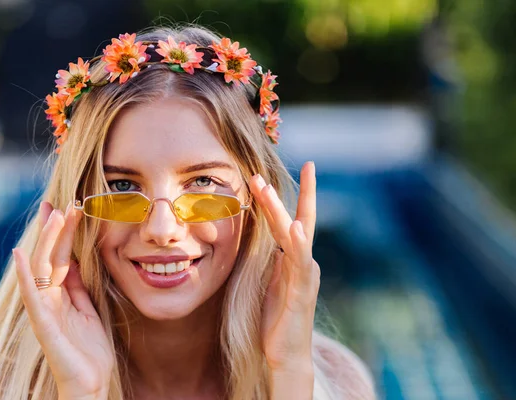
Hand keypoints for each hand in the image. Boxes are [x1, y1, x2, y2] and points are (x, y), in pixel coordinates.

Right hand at [13, 201, 113, 399]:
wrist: (91, 383)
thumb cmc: (89, 349)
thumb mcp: (88, 309)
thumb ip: (79, 287)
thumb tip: (77, 261)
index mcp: (61, 294)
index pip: (62, 256)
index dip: (64, 233)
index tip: (68, 207)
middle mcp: (49, 298)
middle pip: (51, 256)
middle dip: (56, 229)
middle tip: (62, 202)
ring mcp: (44, 310)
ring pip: (42, 268)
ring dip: (47, 241)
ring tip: (53, 216)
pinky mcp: (43, 324)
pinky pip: (32, 296)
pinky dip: (25, 275)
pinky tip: (20, 256)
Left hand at [250, 162, 318, 373]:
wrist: (286, 353)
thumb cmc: (277, 318)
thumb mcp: (270, 281)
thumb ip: (271, 259)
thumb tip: (266, 238)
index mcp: (293, 259)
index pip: (287, 220)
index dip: (278, 197)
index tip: (265, 174)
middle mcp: (303, 262)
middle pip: (295, 220)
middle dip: (288, 193)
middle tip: (279, 168)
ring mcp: (305, 275)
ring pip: (295, 235)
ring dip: (282, 210)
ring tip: (268, 188)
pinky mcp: (302, 291)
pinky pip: (300, 263)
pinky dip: (298, 243)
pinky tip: (295, 227)